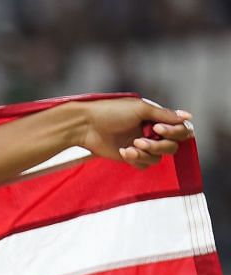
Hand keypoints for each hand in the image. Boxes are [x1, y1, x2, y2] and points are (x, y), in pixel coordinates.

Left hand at [77, 97, 192, 169]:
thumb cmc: (110, 112)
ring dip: (145, 154)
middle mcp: (153, 133)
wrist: (85, 125)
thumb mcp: (139, 109)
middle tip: (139, 140)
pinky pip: (144, 165)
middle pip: (172, 147)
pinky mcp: (130, 157)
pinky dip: (136, 160)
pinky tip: (122, 152)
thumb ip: (164, 114)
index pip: (180, 130)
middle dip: (158, 146)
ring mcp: (142, 146)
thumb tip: (188, 116)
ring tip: (129, 147)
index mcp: (157, 119)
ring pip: (158, 158)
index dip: (174, 132)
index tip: (157, 128)